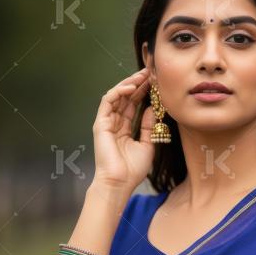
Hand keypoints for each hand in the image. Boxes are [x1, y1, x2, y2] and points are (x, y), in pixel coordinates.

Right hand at [91, 68, 156, 191]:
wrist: (119, 183)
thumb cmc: (132, 170)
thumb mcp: (147, 145)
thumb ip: (148, 127)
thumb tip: (151, 109)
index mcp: (124, 129)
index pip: (133, 105)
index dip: (143, 92)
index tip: (155, 82)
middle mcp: (114, 124)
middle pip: (125, 98)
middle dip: (137, 83)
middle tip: (150, 71)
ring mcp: (106, 123)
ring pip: (116, 96)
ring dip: (129, 84)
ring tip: (142, 75)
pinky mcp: (100, 124)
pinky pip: (108, 102)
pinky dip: (118, 92)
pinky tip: (131, 87)